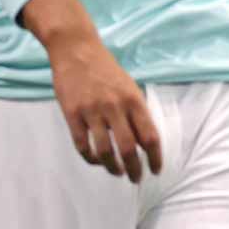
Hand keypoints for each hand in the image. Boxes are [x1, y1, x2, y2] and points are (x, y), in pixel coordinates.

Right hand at [25, 0, 161, 183]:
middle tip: (136, 178)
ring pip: (104, 151)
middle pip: (128, 148)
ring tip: (117, 172)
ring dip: (112, 167)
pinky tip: (96, 160)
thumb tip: (143, 141)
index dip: (155, 157)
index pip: (149, 136)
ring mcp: (92, 111)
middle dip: (134, 169)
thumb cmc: (106, 69)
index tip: (156, 170)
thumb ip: (136, 112)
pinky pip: (82, 145)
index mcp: (134, 100)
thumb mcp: (129, 86)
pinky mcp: (72, 114)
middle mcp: (115, 107)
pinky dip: (90, 158)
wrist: (77, 50)